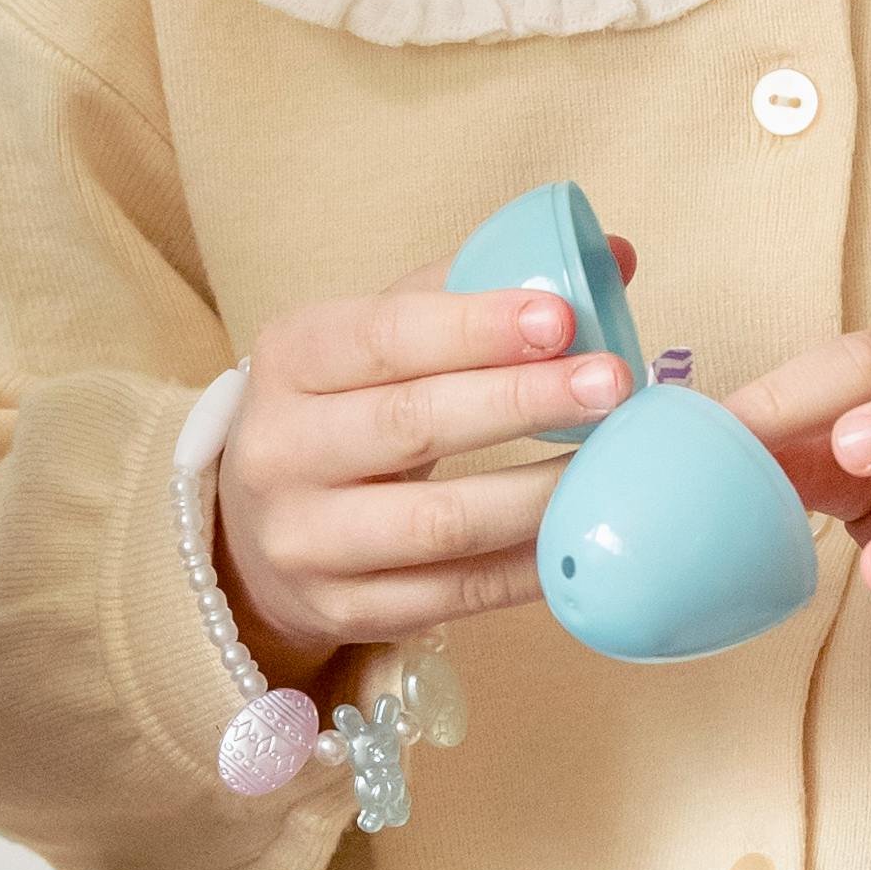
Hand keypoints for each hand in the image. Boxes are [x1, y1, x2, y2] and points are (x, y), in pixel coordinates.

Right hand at [215, 261, 636, 665]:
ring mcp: (307, 540)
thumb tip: (613, 260)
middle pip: (413, 424)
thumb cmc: (344, 411)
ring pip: (440, 522)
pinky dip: (528, 565)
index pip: (385, 337)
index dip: (475, 327)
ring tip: (612, 464)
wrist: (257, 527)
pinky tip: (580, 533)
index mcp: (290, 359)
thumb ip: (477, 293)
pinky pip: (457, 593)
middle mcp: (281, 451)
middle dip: (522, 400)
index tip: (561, 318)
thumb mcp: (374, 341)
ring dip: (539, 493)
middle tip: (611, 383)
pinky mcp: (344, 609)